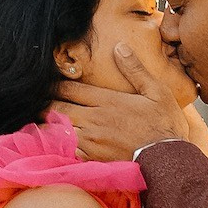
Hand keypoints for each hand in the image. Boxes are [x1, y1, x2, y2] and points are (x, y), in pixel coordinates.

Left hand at [54, 43, 207, 166]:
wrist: (168, 160)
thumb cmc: (165, 124)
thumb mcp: (156, 92)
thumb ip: (135, 70)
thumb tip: (119, 47)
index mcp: (107, 101)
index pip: (72, 89)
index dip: (56, 84)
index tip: (48, 82)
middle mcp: (95, 120)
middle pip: (59, 109)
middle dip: (47, 103)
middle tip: (39, 100)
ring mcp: (92, 140)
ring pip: (60, 130)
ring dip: (51, 123)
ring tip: (44, 119)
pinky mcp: (93, 158)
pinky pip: (67, 149)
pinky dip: (60, 143)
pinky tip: (58, 140)